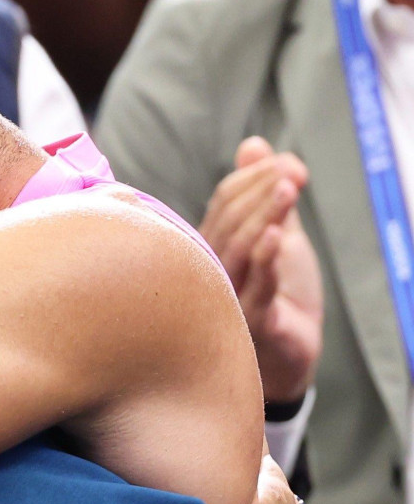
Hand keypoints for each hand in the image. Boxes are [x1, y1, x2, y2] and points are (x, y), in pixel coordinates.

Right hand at [199, 137, 322, 402]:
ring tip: (289, 188)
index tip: (285, 161)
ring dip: (263, 215)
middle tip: (293, 170)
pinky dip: (263, 260)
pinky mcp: (249, 323)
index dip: (253, 177)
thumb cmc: (277, 297)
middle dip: (262, 190)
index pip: (224, 201)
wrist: (287, 358)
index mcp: (213, 244)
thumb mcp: (275, 235)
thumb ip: (264, 195)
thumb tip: (254, 145)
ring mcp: (226, 296)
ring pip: (238, 248)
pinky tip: (274, 236)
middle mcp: (210, 267)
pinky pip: (253, 289)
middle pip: (229, 220)